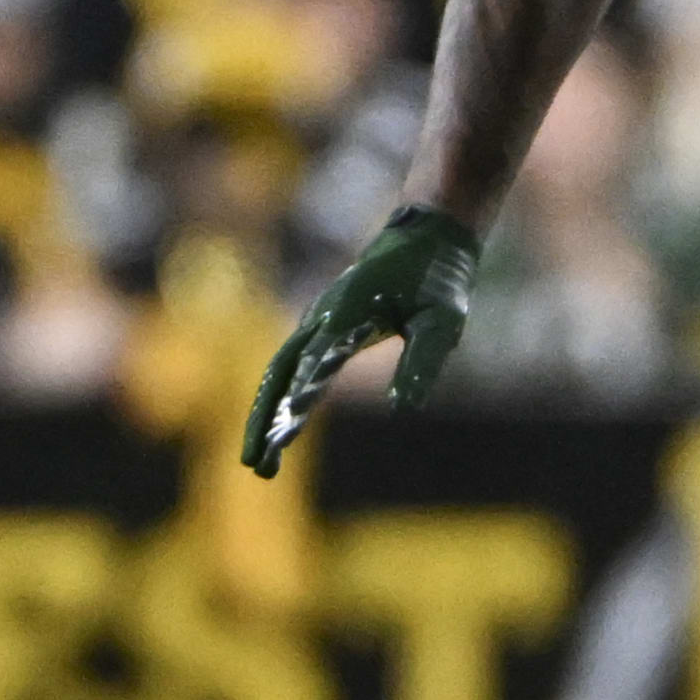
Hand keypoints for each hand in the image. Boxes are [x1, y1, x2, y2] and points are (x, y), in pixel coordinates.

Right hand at [239, 205, 478, 475]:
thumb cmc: (438, 279)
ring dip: (265, 415)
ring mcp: (318, 319)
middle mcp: (325, 315)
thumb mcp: (443, 320)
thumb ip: (422, 362)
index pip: (318, 362)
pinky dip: (276, 397)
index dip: (299, 398)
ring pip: (278, 370)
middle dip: (265, 420)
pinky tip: (276, 428)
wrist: (427, 233)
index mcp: (352, 311)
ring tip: (260, 463)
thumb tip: (403, 409)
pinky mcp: (322, 324)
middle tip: (256, 466)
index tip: (284, 435)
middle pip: (281, 372)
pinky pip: (289, 364)